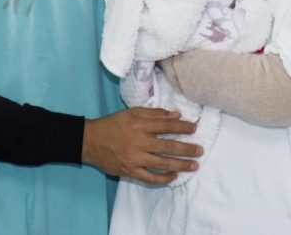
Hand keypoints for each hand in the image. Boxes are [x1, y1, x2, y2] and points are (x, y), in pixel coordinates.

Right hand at [81, 107, 201, 184]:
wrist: (90, 141)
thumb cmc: (112, 124)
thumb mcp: (131, 112)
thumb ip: (154, 113)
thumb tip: (176, 115)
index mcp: (140, 125)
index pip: (166, 125)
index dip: (182, 127)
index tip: (194, 129)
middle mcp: (139, 141)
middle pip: (168, 146)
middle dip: (187, 148)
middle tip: (200, 150)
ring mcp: (135, 158)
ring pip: (162, 163)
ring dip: (180, 165)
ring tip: (194, 165)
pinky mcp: (130, 171)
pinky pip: (150, 177)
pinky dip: (163, 178)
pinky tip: (173, 176)